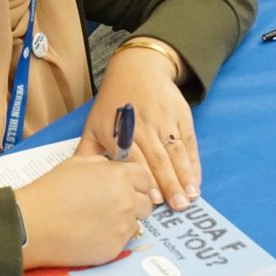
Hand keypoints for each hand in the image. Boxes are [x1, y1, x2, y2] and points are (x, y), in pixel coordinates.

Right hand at [16, 155, 152, 268]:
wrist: (33, 224)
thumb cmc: (50, 191)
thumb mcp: (76, 164)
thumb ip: (102, 165)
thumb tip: (113, 169)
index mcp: (119, 176)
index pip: (145, 179)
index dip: (137, 184)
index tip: (129, 188)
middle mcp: (126, 200)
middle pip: (146, 203)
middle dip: (134, 204)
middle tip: (112, 207)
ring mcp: (123, 226)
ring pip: (136, 224)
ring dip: (124, 222)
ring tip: (98, 222)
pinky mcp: (115, 248)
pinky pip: (122, 242)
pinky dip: (111, 239)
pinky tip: (91, 234)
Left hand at [76, 45, 200, 210]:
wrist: (137, 68)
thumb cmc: (113, 101)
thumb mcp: (94, 123)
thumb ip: (88, 152)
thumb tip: (79, 181)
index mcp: (120, 130)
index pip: (135, 158)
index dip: (146, 178)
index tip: (153, 200)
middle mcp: (144, 125)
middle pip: (159, 158)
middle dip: (170, 184)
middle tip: (179, 206)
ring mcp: (165, 120)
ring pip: (176, 151)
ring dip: (185, 175)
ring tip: (191, 196)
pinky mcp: (181, 116)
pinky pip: (189, 142)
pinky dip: (194, 162)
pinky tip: (196, 180)